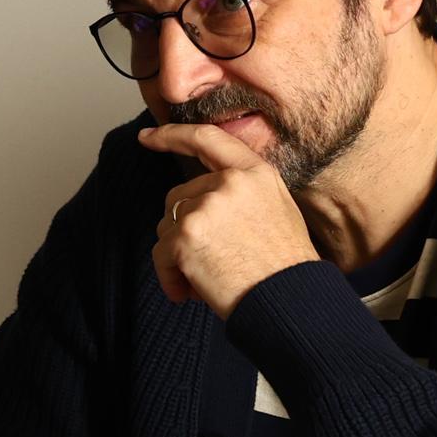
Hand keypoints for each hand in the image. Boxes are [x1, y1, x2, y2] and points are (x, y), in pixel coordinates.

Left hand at [139, 122, 317, 315]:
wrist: (289, 300)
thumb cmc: (284, 265)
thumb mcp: (276, 210)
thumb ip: (241, 193)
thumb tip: (203, 194)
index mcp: (254, 173)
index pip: (206, 139)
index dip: (172, 136)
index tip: (147, 136)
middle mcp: (229, 183)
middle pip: (179, 198)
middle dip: (185, 230)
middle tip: (212, 261)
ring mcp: (205, 207)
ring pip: (167, 227)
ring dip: (179, 257)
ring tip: (210, 279)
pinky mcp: (185, 236)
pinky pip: (161, 256)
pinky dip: (171, 278)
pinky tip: (191, 293)